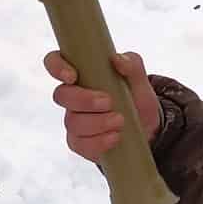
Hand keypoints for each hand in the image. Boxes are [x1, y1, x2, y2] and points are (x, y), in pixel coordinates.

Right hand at [44, 49, 161, 161]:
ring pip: (72, 122)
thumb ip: (131, 64)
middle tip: (109, 102)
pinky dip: (100, 141)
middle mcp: (72, 96)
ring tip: (120, 120)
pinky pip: (80, 144)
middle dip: (84, 100)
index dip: (56, 67)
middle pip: (61, 95)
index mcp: (81, 73)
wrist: (148, 126)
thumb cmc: (136, 97)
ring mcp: (74, 120)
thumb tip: (116, 59)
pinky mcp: (80, 142)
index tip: (73, 76)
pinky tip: (115, 137)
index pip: (54, 62)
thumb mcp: (139, 78)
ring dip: (98, 122)